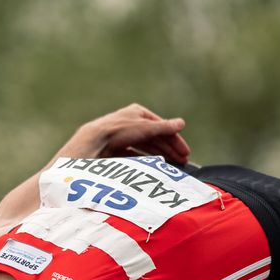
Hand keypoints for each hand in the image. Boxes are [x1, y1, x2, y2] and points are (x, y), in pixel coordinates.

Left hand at [65, 104, 189, 164]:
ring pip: (146, 146)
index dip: (175, 139)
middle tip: (183, 161)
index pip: (161, 126)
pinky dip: (146, 160)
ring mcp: (123, 136)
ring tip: (172, 165)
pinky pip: (135, 154)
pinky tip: (154, 166)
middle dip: (170, 149)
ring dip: (161, 154)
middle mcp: (131, 123)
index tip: (185, 152)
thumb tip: (181, 123)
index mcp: (138, 112)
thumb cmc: (119, 131)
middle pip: (155, 137)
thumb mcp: (145, 127)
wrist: (93, 143)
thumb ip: (164, 127)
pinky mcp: (116, 148)